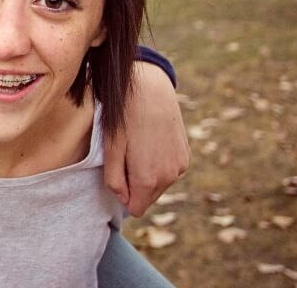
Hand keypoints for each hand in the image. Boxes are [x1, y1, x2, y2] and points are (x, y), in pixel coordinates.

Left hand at [103, 61, 189, 216]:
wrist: (150, 89)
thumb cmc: (124, 117)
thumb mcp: (110, 149)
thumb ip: (114, 180)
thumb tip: (124, 199)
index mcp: (148, 178)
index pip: (136, 208)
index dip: (123, 195)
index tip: (118, 174)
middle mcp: (169, 177)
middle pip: (148, 198)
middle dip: (135, 186)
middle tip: (126, 157)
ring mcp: (180, 166)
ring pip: (159, 185)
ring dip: (148, 174)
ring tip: (138, 147)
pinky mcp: (186, 155)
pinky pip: (169, 171)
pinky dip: (159, 164)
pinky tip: (151, 142)